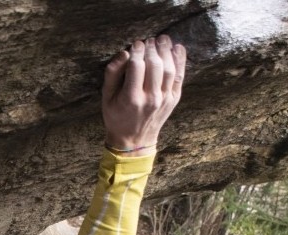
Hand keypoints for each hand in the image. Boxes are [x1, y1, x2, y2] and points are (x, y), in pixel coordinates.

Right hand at [102, 35, 185, 151]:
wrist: (134, 141)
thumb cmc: (116, 116)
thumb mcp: (106, 97)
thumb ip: (112, 73)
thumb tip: (124, 53)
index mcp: (131, 98)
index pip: (137, 66)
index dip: (137, 50)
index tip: (136, 44)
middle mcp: (151, 98)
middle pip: (155, 65)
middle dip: (152, 48)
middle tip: (149, 40)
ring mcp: (164, 99)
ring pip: (169, 69)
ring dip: (166, 51)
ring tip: (162, 39)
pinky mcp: (173, 99)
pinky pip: (180, 77)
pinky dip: (180, 60)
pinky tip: (176, 48)